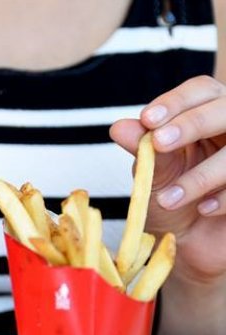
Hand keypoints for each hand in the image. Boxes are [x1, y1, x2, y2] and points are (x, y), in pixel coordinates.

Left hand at [110, 76, 225, 284]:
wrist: (193, 244)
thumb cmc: (173, 201)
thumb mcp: (153, 175)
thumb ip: (142, 150)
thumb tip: (120, 127)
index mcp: (209, 114)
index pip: (201, 90)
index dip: (176, 101)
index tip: (147, 119)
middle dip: (192, 123)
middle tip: (159, 142)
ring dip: (201, 175)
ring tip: (168, 199)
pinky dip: (223, 198)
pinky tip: (202, 210)